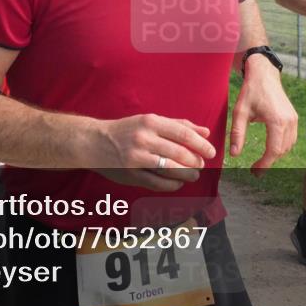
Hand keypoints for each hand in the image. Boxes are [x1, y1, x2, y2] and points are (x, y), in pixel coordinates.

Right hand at [93, 114, 215, 191]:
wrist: (94, 142)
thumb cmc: (126, 130)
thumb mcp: (150, 121)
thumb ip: (178, 125)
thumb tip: (205, 131)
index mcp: (150, 122)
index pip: (183, 134)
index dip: (200, 144)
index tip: (211, 151)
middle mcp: (144, 139)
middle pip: (179, 153)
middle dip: (195, 162)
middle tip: (202, 165)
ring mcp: (137, 158)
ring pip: (170, 170)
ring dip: (187, 174)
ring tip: (194, 175)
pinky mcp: (132, 174)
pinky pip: (158, 183)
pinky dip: (172, 184)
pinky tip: (178, 182)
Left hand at [230, 55, 297, 175]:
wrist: (264, 74)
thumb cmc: (251, 91)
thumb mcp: (240, 112)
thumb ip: (237, 133)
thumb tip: (234, 154)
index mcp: (277, 121)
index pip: (274, 150)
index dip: (264, 164)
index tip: (254, 172)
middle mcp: (289, 121)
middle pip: (282, 150)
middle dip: (269, 162)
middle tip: (255, 170)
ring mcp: (293, 119)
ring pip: (288, 146)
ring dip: (276, 155)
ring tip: (262, 161)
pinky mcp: (294, 117)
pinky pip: (291, 138)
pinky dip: (282, 147)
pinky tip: (271, 149)